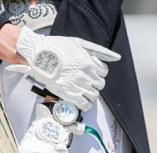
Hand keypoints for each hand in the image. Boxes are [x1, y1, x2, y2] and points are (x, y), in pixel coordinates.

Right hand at [6, 26, 120, 110]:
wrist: (39, 57)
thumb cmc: (57, 48)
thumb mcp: (80, 44)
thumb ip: (99, 51)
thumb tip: (117, 57)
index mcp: (88, 62)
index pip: (104, 72)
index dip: (99, 72)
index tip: (92, 72)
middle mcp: (85, 75)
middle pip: (100, 84)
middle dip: (95, 83)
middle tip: (87, 81)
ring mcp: (77, 86)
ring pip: (94, 95)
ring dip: (91, 93)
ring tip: (84, 90)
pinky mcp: (69, 95)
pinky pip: (85, 104)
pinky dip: (86, 104)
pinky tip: (82, 101)